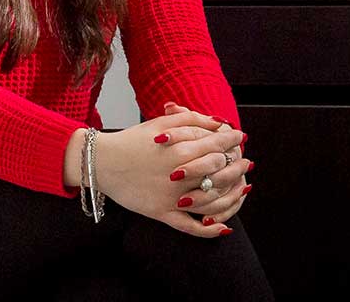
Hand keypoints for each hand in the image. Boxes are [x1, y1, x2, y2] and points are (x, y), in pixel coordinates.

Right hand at [89, 107, 244, 237]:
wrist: (102, 162)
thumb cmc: (132, 140)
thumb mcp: (161, 124)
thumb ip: (191, 120)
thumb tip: (219, 123)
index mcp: (180, 149)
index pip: (216, 144)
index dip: (232, 140)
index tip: (241, 138)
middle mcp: (179, 174)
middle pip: (219, 171)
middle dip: (236, 165)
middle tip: (246, 162)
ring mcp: (172, 196)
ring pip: (211, 200)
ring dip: (231, 196)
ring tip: (242, 189)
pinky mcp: (162, 213)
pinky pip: (190, 226)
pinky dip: (209, 229)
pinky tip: (224, 227)